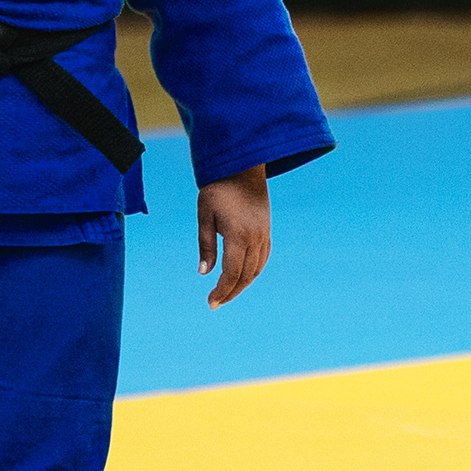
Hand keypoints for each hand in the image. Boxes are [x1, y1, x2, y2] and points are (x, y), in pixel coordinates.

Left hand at [196, 165, 269, 306]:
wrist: (242, 167)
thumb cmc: (218, 189)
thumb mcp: (205, 216)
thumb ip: (206, 245)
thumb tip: (204, 273)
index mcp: (238, 235)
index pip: (231, 273)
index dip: (221, 291)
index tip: (210, 303)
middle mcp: (255, 238)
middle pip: (245, 276)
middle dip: (230, 292)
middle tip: (215, 303)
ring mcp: (264, 234)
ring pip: (256, 269)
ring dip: (242, 284)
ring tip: (226, 293)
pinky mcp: (266, 230)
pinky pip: (262, 258)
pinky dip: (252, 272)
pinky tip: (242, 276)